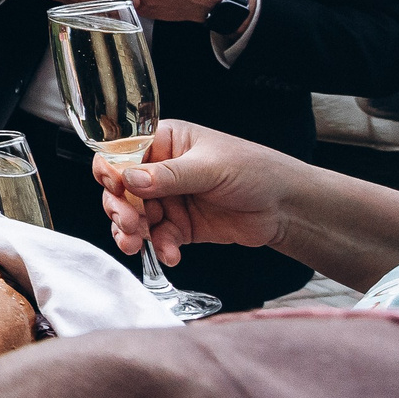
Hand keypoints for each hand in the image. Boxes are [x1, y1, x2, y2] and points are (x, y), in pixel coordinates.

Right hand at [91, 120, 304, 264]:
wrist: (286, 207)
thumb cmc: (255, 170)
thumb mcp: (211, 167)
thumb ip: (169, 175)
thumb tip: (130, 179)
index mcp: (165, 142)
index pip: (122, 152)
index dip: (112, 170)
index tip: (116, 188)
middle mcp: (161, 170)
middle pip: (122, 189)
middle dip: (120, 208)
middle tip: (129, 224)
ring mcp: (169, 199)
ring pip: (134, 216)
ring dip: (132, 232)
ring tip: (137, 245)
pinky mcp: (179, 225)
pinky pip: (157, 237)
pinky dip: (160, 247)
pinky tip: (171, 254)